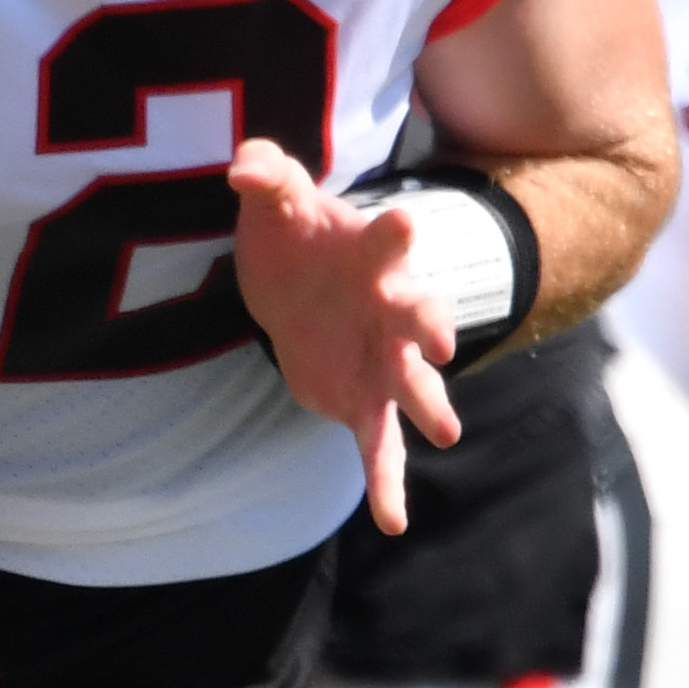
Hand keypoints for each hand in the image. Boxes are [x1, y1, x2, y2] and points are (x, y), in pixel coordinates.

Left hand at [226, 142, 460, 532]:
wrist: (294, 285)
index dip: (395, 234)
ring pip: (413, 387)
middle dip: (430, 326)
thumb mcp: (275, 199)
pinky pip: (381, 447)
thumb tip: (241, 166)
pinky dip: (387, 483)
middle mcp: (390, 310)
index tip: (404, 223)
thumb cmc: (294, 234)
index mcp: (371, 256)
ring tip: (447, 431)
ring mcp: (384, 360)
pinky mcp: (365, 401)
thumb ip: (266, 174)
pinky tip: (392, 521)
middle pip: (418, 317)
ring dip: (430, 405)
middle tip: (438, 341)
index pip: (388, 242)